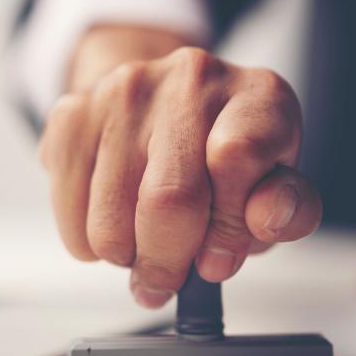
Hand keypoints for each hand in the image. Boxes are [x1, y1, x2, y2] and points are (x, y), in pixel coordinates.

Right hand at [39, 44, 321, 307]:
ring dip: (126, 255)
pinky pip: (69, 207)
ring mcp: (127, 88)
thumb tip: (267, 219)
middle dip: (168, 261)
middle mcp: (193, 77)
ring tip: (143, 244)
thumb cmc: (228, 155)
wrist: (166, 105)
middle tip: (169, 278)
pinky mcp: (74, 111)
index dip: (227, 227)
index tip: (218, 260)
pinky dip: (86, 241)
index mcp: (258, 95)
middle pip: (168, 197)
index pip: (236, 159)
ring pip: (111, 216)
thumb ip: (286, 210)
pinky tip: (113, 223)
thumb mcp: (274, 184)